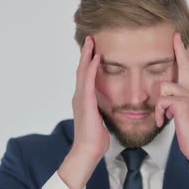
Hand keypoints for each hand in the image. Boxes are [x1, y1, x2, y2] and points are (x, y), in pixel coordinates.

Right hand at [59, 36, 109, 188]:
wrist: (88, 151)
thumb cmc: (96, 140)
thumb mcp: (101, 121)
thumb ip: (102, 111)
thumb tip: (109, 107)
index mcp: (83, 100)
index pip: (85, 77)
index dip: (88, 62)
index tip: (93, 49)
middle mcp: (79, 97)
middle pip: (81, 70)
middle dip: (85, 54)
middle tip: (90, 38)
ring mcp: (80, 98)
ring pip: (82, 72)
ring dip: (86, 56)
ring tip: (91, 42)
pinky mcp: (85, 102)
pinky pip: (88, 81)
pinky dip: (91, 68)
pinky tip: (96, 58)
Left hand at [154, 32, 188, 162]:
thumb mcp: (182, 115)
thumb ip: (176, 104)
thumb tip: (165, 100)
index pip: (188, 69)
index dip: (184, 53)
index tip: (180, 38)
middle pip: (184, 66)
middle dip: (179, 51)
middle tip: (175, 36)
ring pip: (164, 86)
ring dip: (158, 104)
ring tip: (162, 117)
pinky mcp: (183, 105)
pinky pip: (162, 101)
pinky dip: (158, 112)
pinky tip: (162, 121)